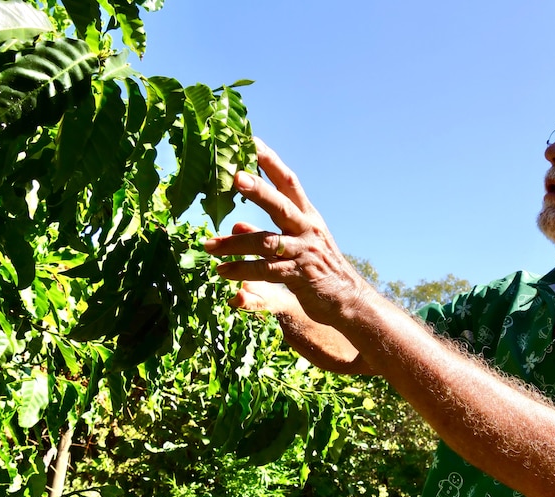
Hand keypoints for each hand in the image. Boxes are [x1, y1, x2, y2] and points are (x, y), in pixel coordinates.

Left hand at [203, 138, 367, 325]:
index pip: (288, 181)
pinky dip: (243, 270)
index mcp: (306, 215)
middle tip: (235, 176)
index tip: (251, 140)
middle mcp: (307, 228)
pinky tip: (223, 272)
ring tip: (208, 246)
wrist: (346, 298)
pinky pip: (267, 271)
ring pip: (267, 242)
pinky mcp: (301, 275)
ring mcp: (305, 251)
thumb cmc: (317, 267)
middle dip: (259, 190)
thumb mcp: (296, 244)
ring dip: (234, 244)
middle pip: (281, 204)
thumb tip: (236, 224)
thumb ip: (266, 232)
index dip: (270, 161)